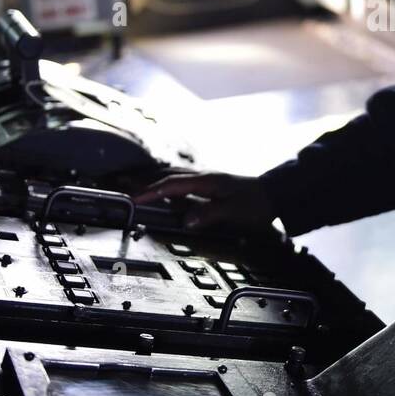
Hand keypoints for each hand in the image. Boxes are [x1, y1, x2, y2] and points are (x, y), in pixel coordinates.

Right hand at [133, 172, 274, 234]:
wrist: (275, 193)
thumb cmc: (256, 203)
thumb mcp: (235, 211)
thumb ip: (210, 214)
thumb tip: (187, 220)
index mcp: (206, 181)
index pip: (171, 185)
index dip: (151, 191)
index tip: (133, 198)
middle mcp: (203, 176)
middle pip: (166, 175)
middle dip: (142, 179)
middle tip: (119, 182)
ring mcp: (205, 178)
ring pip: (171, 175)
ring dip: (151, 178)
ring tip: (131, 180)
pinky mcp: (208, 183)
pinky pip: (179, 179)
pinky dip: (163, 181)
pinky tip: (159, 185)